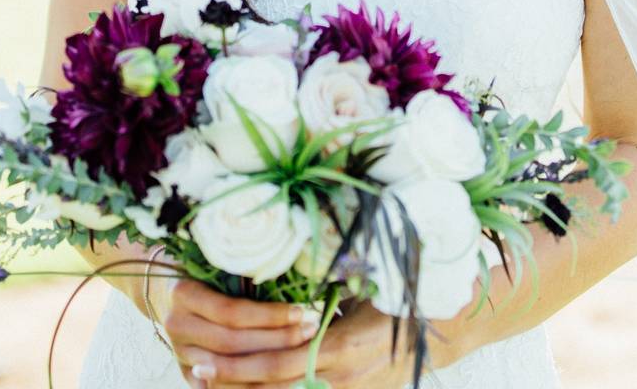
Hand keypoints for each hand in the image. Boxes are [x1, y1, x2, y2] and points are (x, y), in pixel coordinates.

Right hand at [157, 279, 320, 388]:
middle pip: (232, 342)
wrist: (165, 289)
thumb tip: (296, 280)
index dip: (269, 315)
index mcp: (183, 293)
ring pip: (227, 366)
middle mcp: (176, 324)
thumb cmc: (204, 269)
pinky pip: (220, 385)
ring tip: (301, 350)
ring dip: (268, 360)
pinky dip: (250, 382)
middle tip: (309, 331)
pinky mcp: (185, 371)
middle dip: (275, 339)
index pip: (232, 312)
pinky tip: (279, 376)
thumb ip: (246, 275)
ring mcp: (178, 351)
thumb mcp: (220, 264)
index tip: (301, 311)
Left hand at [178, 302, 447, 388]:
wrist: (439, 332)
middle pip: (276, 385)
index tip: (211, 354)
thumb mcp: (367, 285)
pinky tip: (244, 387)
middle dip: (234, 380)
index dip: (244, 363)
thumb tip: (292, 260)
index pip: (283, 360)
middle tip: (197, 369)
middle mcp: (344, 376)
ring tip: (209, 381)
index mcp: (347, 344)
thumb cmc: (399, 298)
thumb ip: (331, 284)